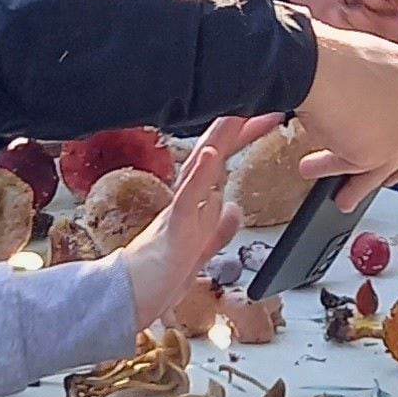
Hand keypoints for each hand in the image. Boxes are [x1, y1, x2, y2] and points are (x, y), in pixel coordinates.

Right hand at [118, 114, 275, 329]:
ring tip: (237, 110)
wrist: (127, 301)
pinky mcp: (173, 231)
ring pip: (201, 168)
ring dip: (220, 138)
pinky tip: (210, 156)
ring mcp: (179, 213)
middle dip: (241, 125)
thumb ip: (217, 229)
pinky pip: (187, 201)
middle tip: (267, 96)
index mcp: (196, 204)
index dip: (246, 136)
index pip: (224, 160)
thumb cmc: (157, 277)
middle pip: (216, 154)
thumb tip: (235, 208)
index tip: (269, 112)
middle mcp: (188, 201)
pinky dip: (199, 177)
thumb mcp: (199, 251)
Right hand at [290, 27, 397, 200]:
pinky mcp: (384, 150)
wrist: (311, 65)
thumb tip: (370, 102)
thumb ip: (382, 84)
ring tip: (344, 192)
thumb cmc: (328, 55)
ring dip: (363, 181)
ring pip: (389, 163)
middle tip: (386, 175)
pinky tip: (317, 169)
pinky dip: (336, 172)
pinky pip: (360, 169)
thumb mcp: (367, 59)